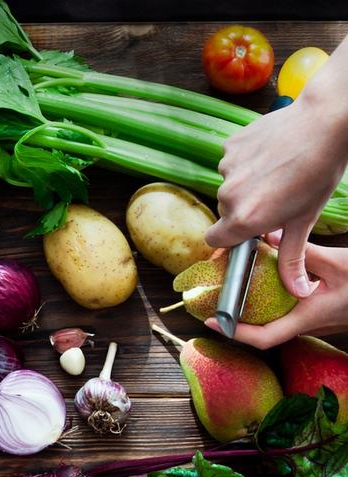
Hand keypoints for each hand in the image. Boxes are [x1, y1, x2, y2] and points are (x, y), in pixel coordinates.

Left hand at [205, 231, 347, 348]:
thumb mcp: (336, 263)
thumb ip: (301, 253)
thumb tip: (267, 237)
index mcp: (308, 318)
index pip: (264, 338)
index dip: (234, 333)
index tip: (211, 321)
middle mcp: (305, 324)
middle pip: (262, 329)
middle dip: (236, 317)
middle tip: (213, 297)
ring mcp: (310, 320)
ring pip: (272, 319)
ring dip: (251, 306)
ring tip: (230, 286)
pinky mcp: (314, 311)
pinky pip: (284, 309)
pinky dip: (267, 296)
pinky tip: (259, 277)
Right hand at [206, 98, 347, 299]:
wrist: (324, 121)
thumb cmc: (318, 172)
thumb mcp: (305, 220)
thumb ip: (292, 259)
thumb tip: (297, 291)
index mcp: (244, 219)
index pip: (215, 239)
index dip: (229, 236)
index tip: (246, 230)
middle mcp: (229, 195)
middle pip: (224, 211)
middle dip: (243, 208)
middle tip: (272, 197)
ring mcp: (227, 168)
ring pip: (229, 185)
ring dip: (245, 183)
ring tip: (275, 172)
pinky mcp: (230, 145)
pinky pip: (231, 161)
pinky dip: (246, 161)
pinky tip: (269, 154)